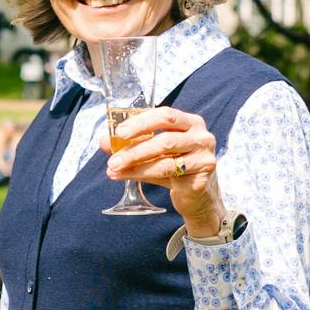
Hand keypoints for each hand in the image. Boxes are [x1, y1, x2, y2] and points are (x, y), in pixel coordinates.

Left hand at [102, 106, 225, 236]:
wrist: (196, 193)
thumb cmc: (174, 164)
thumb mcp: (153, 150)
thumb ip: (132, 143)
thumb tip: (104, 141)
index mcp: (190, 122)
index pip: (165, 115)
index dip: (141, 122)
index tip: (119, 132)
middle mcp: (201, 137)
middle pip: (165, 138)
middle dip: (135, 148)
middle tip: (113, 157)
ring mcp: (204, 158)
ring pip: (165, 160)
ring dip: (135, 164)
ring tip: (114, 168)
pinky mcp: (201, 178)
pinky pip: (168, 176)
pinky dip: (142, 175)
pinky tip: (126, 176)